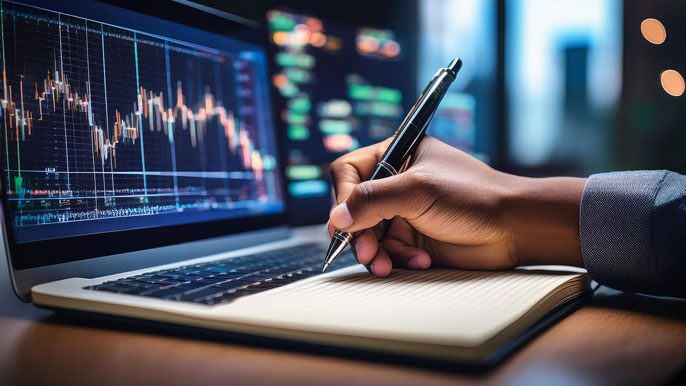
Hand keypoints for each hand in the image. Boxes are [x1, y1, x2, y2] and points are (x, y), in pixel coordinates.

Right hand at [327, 136, 585, 276]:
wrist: (514, 229)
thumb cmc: (473, 197)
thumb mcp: (418, 191)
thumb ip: (374, 201)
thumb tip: (337, 216)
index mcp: (396, 155)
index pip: (350, 171)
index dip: (343, 196)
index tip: (345, 220)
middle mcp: (396, 183)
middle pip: (355, 209)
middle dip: (360, 234)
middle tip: (368, 252)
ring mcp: (403, 212)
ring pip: (368, 235)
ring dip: (376, 252)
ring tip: (388, 265)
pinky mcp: (413, 239)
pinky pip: (388, 252)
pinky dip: (397, 260)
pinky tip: (420, 262)